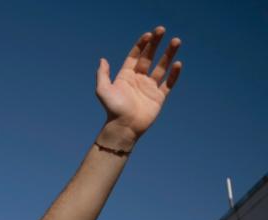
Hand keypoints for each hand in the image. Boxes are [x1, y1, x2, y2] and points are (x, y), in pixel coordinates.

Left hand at [95, 26, 181, 144]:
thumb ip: (103, 74)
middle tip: (162, 30)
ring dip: (169, 54)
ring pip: (161, 67)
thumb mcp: (103, 90)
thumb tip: (102, 59)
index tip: (149, 34)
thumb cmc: (112, 109)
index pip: (135, 56)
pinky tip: (177, 63)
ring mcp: (149, 88)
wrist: (124, 127)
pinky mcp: (159, 97)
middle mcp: (138, 80)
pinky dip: (174, 74)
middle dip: (156, 44)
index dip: (142, 45)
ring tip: (176, 41)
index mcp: (126, 76)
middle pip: (149, 57)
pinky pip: (169, 83)